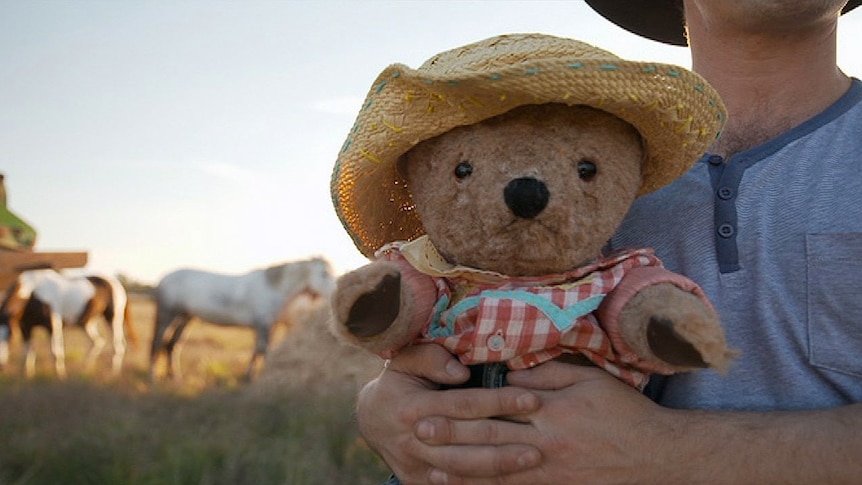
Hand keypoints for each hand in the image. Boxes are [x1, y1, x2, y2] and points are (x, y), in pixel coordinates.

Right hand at [356, 344, 541, 483]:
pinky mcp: (418, 482)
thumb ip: (431, 357)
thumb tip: (461, 370)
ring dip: (500, 466)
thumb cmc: (399, 382)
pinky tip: (510, 478)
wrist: (371, 420)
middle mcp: (413, 439)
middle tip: (541, 438)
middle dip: (507, 439)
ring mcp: (415, 465)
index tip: (531, 399)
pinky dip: (482, 483)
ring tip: (532, 459)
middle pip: (467, 441)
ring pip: (463, 469)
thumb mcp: (405, 360)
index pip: (463, 404)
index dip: (498, 401)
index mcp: (412, 406)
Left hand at [417, 361, 671, 483]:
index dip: (463, 404)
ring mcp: (550, 472)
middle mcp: (546, 442)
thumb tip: (511, 371)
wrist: (659, 458)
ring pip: (497, 471)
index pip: (500, 404)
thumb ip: (550, 374)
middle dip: (450, 435)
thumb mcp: (591, 380)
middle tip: (416, 431)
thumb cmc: (625, 413)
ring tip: (430, 467)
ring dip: (461, 469)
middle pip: (490, 437)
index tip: (433, 402)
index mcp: (552, 409)